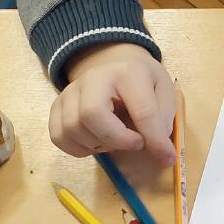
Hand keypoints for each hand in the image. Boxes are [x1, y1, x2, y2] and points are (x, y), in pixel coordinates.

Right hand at [51, 43, 177, 163]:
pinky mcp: (56, 105)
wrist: (116, 65)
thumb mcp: (164, 91)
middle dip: (117, 139)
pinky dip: (78, 149)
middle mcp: (93, 79)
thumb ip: (164, 118)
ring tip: (117, 140)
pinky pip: (58, 136)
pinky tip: (97, 143)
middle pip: (91, 115)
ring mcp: (70, 91)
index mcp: (128, 72)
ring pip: (72, 128)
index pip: (141, 111)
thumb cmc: (143, 81)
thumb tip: (161, 150)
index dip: (154, 139)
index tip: (166, 158)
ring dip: (98, 145)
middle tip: (136, 143)